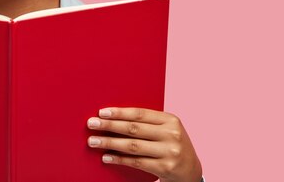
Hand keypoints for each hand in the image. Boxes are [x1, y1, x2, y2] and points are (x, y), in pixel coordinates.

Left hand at [86, 107, 201, 181]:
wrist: (191, 170)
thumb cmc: (171, 145)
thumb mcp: (165, 129)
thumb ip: (147, 123)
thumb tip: (113, 117)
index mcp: (170, 119)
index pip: (140, 113)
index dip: (119, 112)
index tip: (101, 112)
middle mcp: (172, 134)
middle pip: (133, 128)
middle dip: (109, 125)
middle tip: (91, 124)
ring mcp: (169, 152)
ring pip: (132, 146)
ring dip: (109, 143)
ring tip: (93, 141)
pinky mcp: (165, 168)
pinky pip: (136, 162)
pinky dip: (119, 159)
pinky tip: (106, 157)